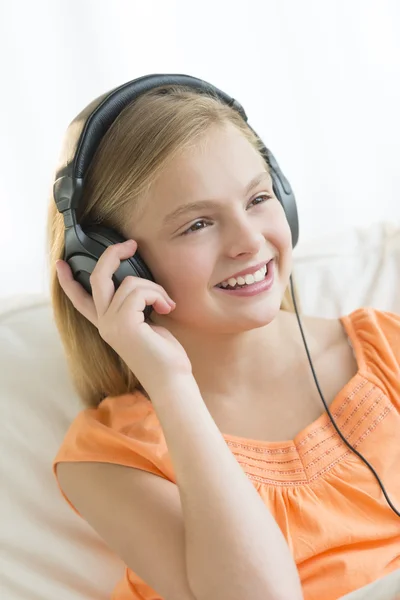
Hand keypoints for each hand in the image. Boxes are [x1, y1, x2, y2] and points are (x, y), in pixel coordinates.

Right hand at [55, 239, 192, 389]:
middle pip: (97, 278)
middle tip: (131, 245)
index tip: (60, 263)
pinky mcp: (125, 323)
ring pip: (130, 282)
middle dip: (112, 255)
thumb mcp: (144, 325)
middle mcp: (104, 323)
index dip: (68, 281)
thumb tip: (140, 286)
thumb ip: (134, 308)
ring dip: (154, 287)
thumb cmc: (163, 355)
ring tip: (166, 303)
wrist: (171, 379)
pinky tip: (167, 307)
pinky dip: (158, 294)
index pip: (80, 300)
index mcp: (107, 324)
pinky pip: (140, 291)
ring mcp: (112, 323)